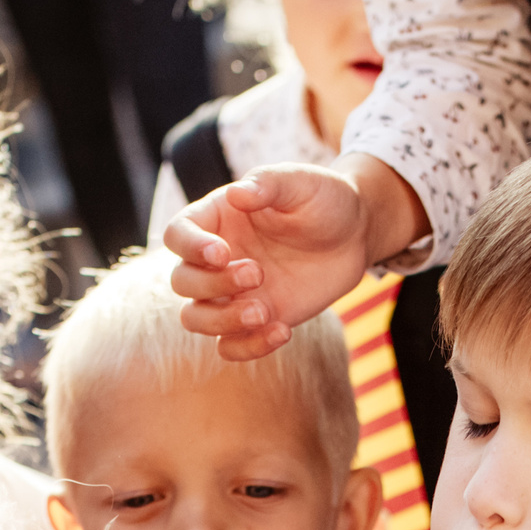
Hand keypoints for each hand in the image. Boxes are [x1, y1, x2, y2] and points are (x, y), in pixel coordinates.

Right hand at [165, 165, 382, 362]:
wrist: (353, 235)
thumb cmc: (322, 200)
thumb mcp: (299, 183)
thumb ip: (268, 184)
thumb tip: (237, 193)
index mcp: (216, 219)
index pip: (177, 235)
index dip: (190, 248)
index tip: (222, 253)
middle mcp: (215, 259)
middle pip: (182, 281)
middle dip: (213, 284)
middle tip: (258, 273)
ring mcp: (230, 294)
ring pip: (195, 319)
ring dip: (222, 321)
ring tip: (264, 313)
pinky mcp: (252, 321)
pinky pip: (229, 347)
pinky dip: (249, 347)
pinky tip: (284, 331)